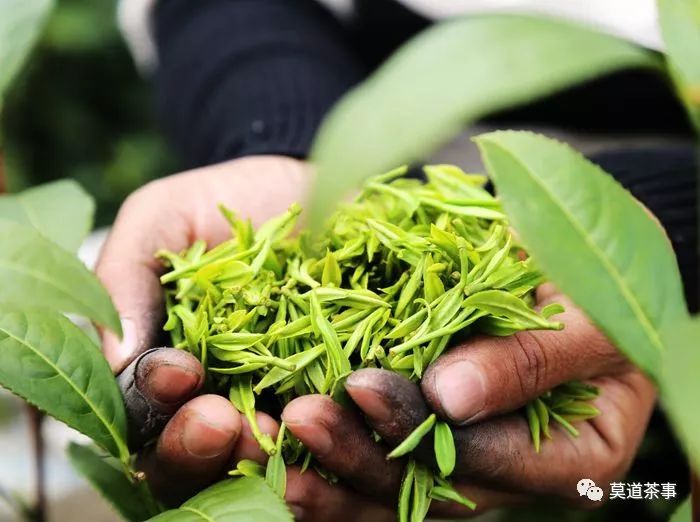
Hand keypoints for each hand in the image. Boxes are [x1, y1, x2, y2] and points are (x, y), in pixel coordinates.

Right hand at [96, 156, 319, 503]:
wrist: (305, 180)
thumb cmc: (225, 200)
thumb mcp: (159, 220)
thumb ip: (124, 278)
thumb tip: (115, 359)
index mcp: (167, 367)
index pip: (145, 417)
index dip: (154, 408)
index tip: (178, 373)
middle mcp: (220, 394)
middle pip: (197, 457)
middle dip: (200, 448)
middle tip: (219, 421)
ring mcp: (282, 397)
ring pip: (263, 458)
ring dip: (263, 455)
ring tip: (278, 425)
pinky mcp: (339, 387)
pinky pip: (336, 428)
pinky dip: (332, 431)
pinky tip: (336, 411)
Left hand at [280, 285, 655, 519]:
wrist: (579, 265)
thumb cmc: (600, 286)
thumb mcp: (586, 315)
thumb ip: (531, 359)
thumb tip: (448, 399)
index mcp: (574, 456)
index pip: (490, 458)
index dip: (424, 430)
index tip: (364, 388)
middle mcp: (515, 469)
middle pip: (431, 485)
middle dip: (360, 457)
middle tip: (300, 418)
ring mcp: (471, 455)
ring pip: (396, 483)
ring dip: (331, 466)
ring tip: (271, 439)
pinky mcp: (432, 428)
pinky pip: (379, 451)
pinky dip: (331, 447)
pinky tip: (279, 434)